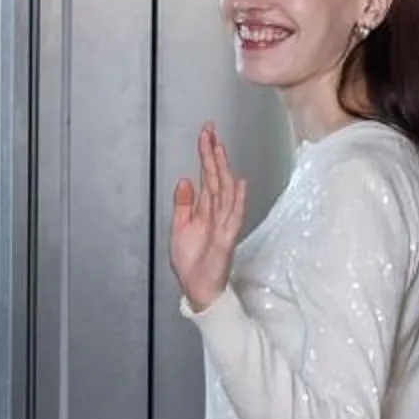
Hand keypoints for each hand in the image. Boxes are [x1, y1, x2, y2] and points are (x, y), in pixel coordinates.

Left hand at [169, 124, 246, 312]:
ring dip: (222, 169)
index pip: (207, 176)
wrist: (197, 287)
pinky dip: (236, 199)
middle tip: (210, 131)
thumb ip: (183, 204)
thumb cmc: (191, 261)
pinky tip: (239, 183)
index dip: (206, 155)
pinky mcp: (226, 238)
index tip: (206, 134)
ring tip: (220, 149)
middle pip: (216, 178)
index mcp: (204, 209)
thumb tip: (185, 180)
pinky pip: (233, 216)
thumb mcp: (180, 228)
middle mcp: (216, 212)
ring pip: (224, 191)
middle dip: (213, 154)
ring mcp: (223, 223)